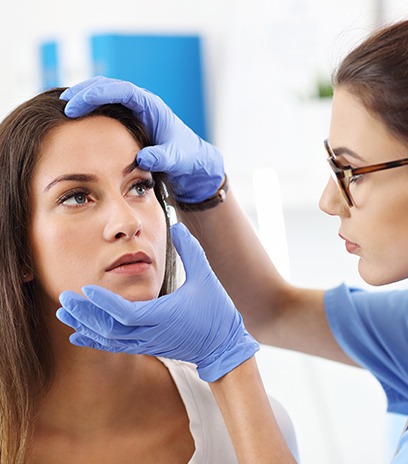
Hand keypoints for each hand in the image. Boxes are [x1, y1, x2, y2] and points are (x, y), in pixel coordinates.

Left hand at [57, 222, 258, 381]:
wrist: (222, 347)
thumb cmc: (216, 312)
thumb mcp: (206, 277)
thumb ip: (190, 250)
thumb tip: (177, 226)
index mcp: (163, 316)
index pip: (125, 312)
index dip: (103, 302)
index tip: (85, 288)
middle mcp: (151, 333)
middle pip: (109, 328)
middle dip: (85, 314)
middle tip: (63, 299)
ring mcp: (147, 342)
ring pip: (109, 339)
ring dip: (85, 325)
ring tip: (64, 313)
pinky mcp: (147, 346)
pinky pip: (115, 345)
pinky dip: (94, 340)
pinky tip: (77, 335)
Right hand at [60, 77, 223, 202]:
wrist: (192, 163)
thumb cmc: (185, 158)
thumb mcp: (175, 159)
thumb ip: (161, 158)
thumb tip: (141, 159)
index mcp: (151, 106)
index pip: (120, 90)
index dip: (97, 94)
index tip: (77, 104)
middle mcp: (141, 103)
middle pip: (108, 87)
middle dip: (85, 92)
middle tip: (65, 104)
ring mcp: (134, 110)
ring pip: (105, 95)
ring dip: (85, 98)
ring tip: (65, 108)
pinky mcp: (129, 120)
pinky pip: (107, 109)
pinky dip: (92, 110)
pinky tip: (79, 120)